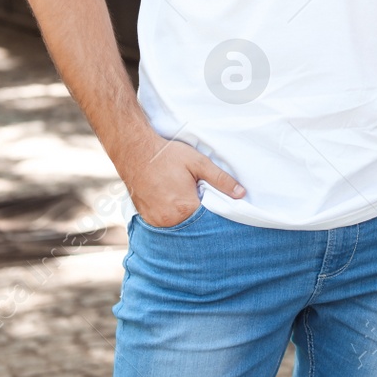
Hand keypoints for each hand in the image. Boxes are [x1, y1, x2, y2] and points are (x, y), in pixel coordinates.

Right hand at [123, 137, 244, 227]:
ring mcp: (156, 221)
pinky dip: (172, 217)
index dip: (215, 212)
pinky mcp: (147, 219)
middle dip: (200, 215)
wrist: (134, 151)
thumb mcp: (198, 163)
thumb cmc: (167, 155)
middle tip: (198, 196)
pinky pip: (165, 223)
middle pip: (194, 224)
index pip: (209, 220)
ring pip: (179, 225)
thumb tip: (241, 194)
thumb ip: (221, 179)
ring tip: (183, 198)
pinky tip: (172, 201)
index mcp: (185, 208)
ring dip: (185, 217)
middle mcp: (170, 220)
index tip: (216, 203)